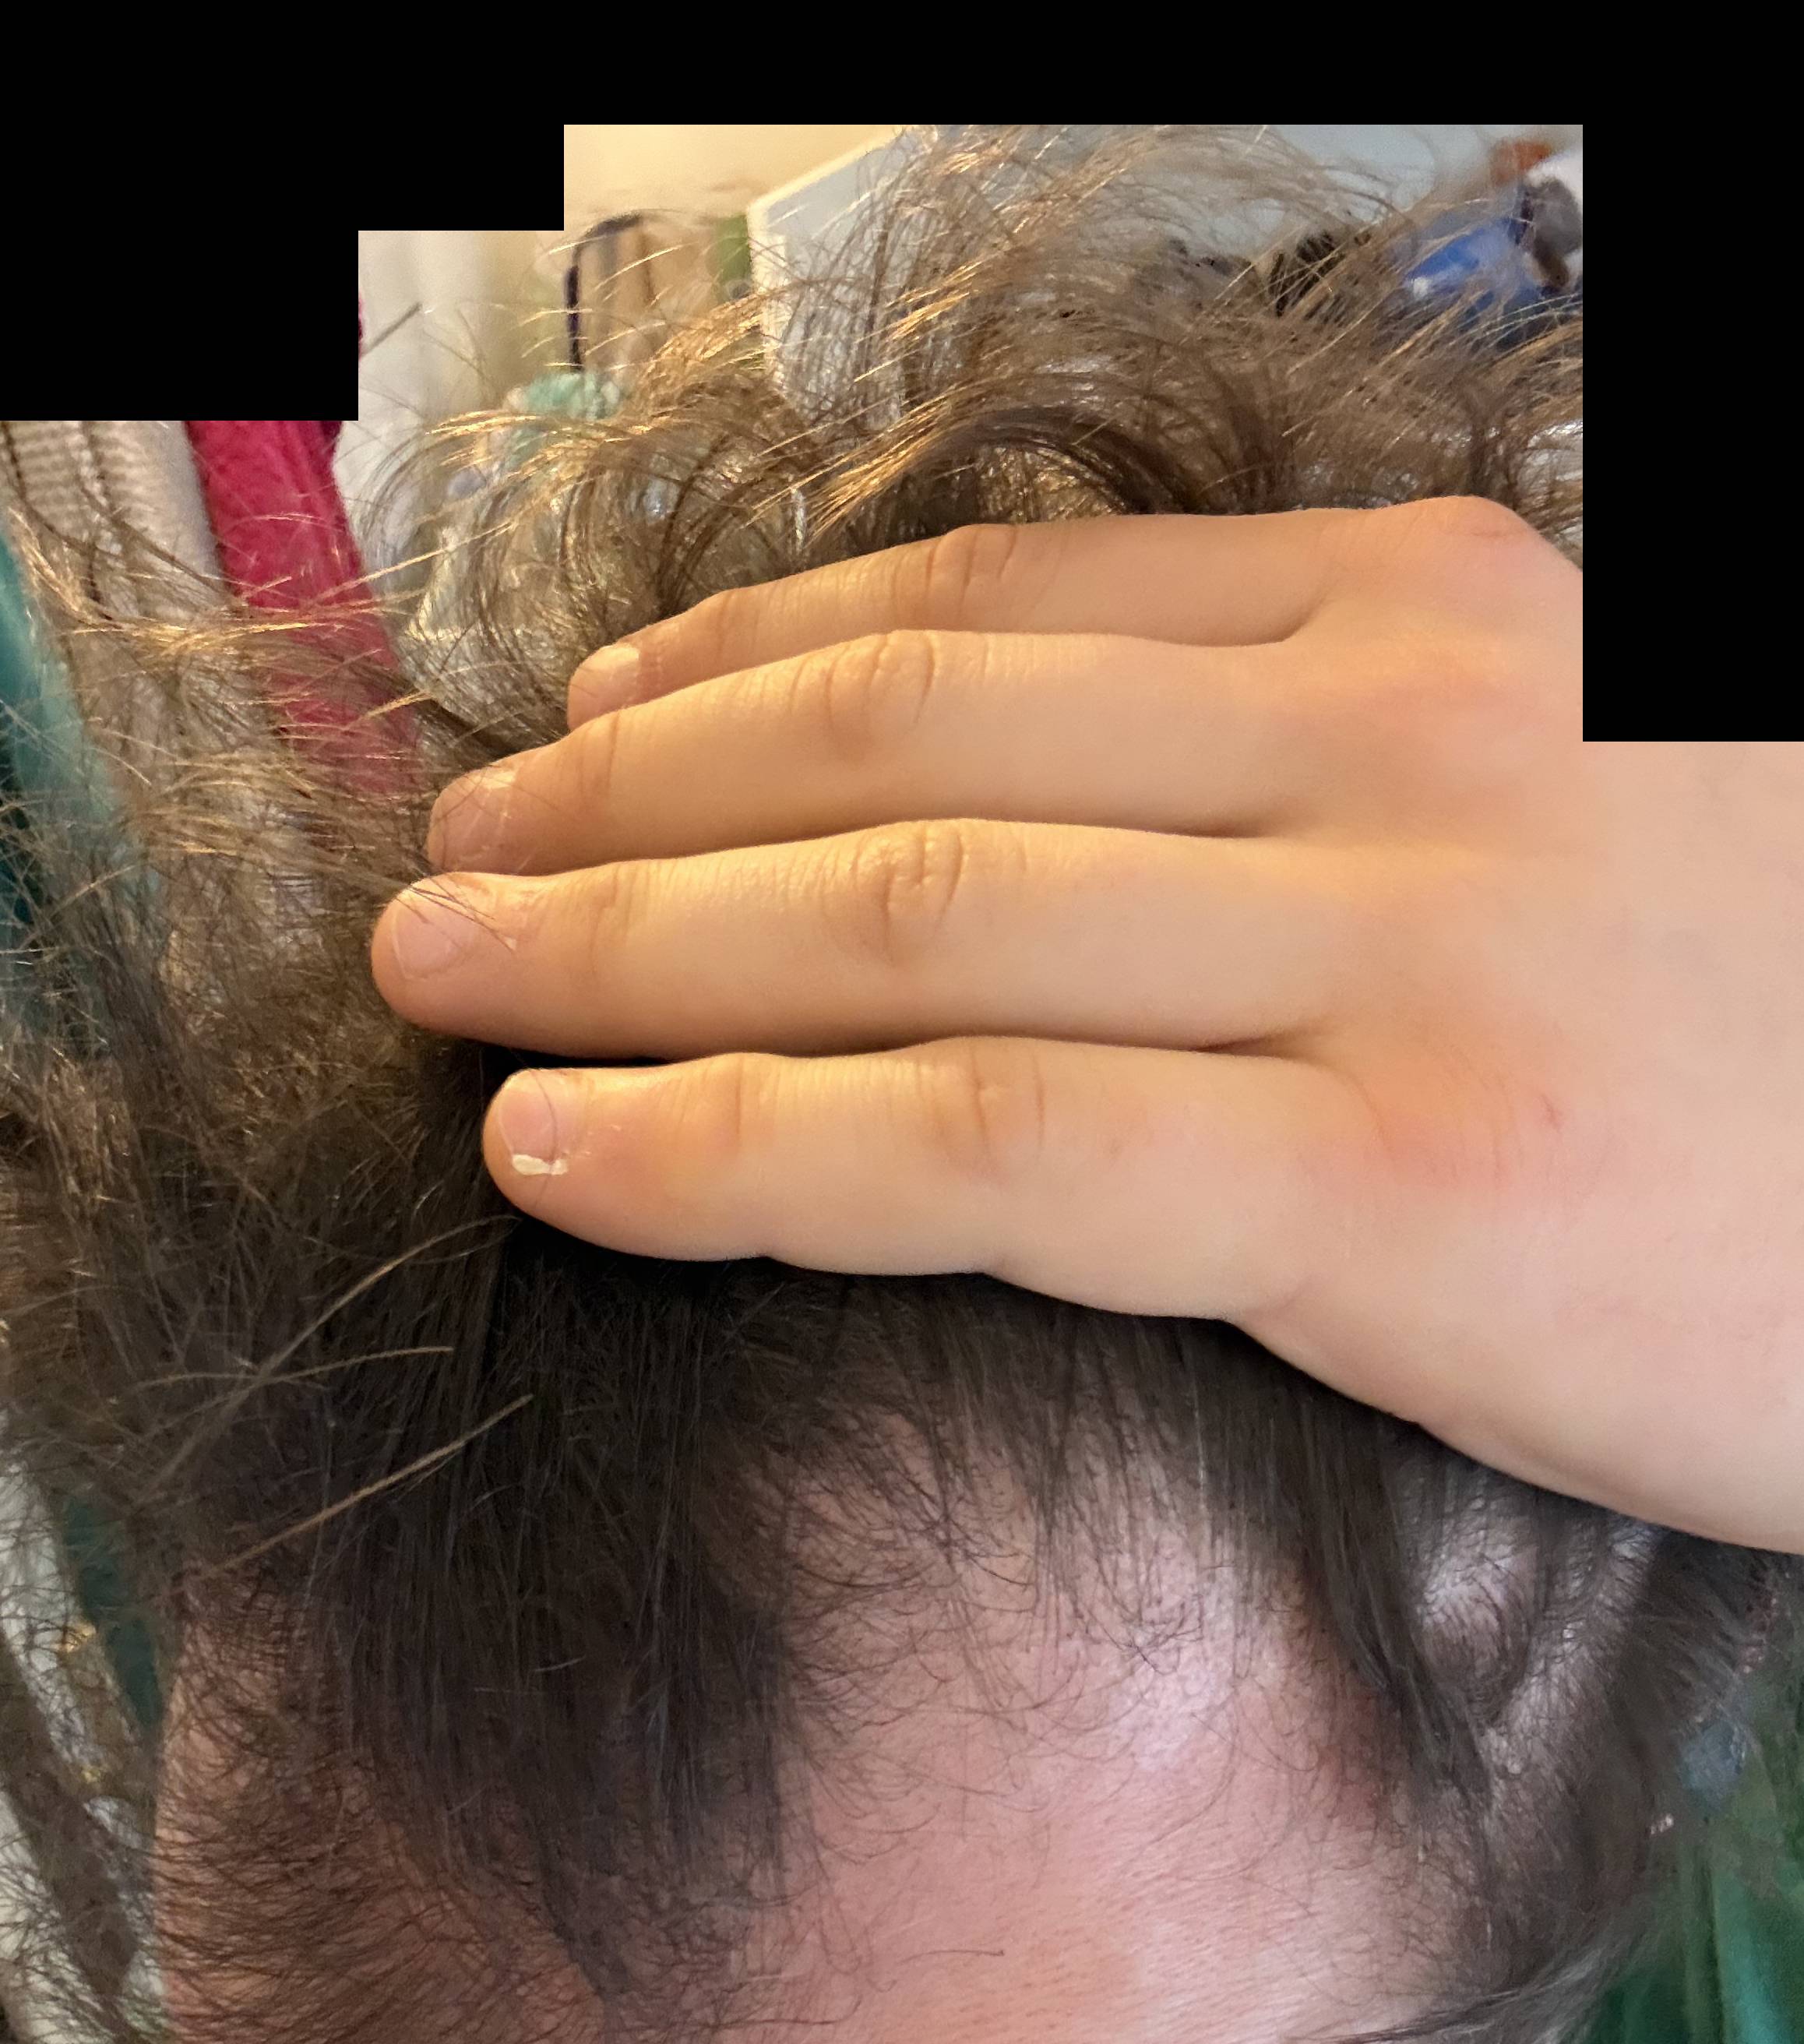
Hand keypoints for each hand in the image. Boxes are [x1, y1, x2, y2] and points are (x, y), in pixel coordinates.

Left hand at [370, 504, 1803, 1552]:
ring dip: (622, 945)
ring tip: (445, 977)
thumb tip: (1129, 795)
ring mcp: (1389, 953)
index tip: (605, 717)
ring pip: (901, 917)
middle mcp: (1396, 739)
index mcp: (1452, 621)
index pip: (1009, 606)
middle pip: (906, 737)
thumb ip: (1370, 759)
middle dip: (632, 794)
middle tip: (460, 850)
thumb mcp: (1609, 785)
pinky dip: (738, 1149)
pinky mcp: (1389, 1185)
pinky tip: (567, 1155)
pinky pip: (979, 1143)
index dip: (756, 660)